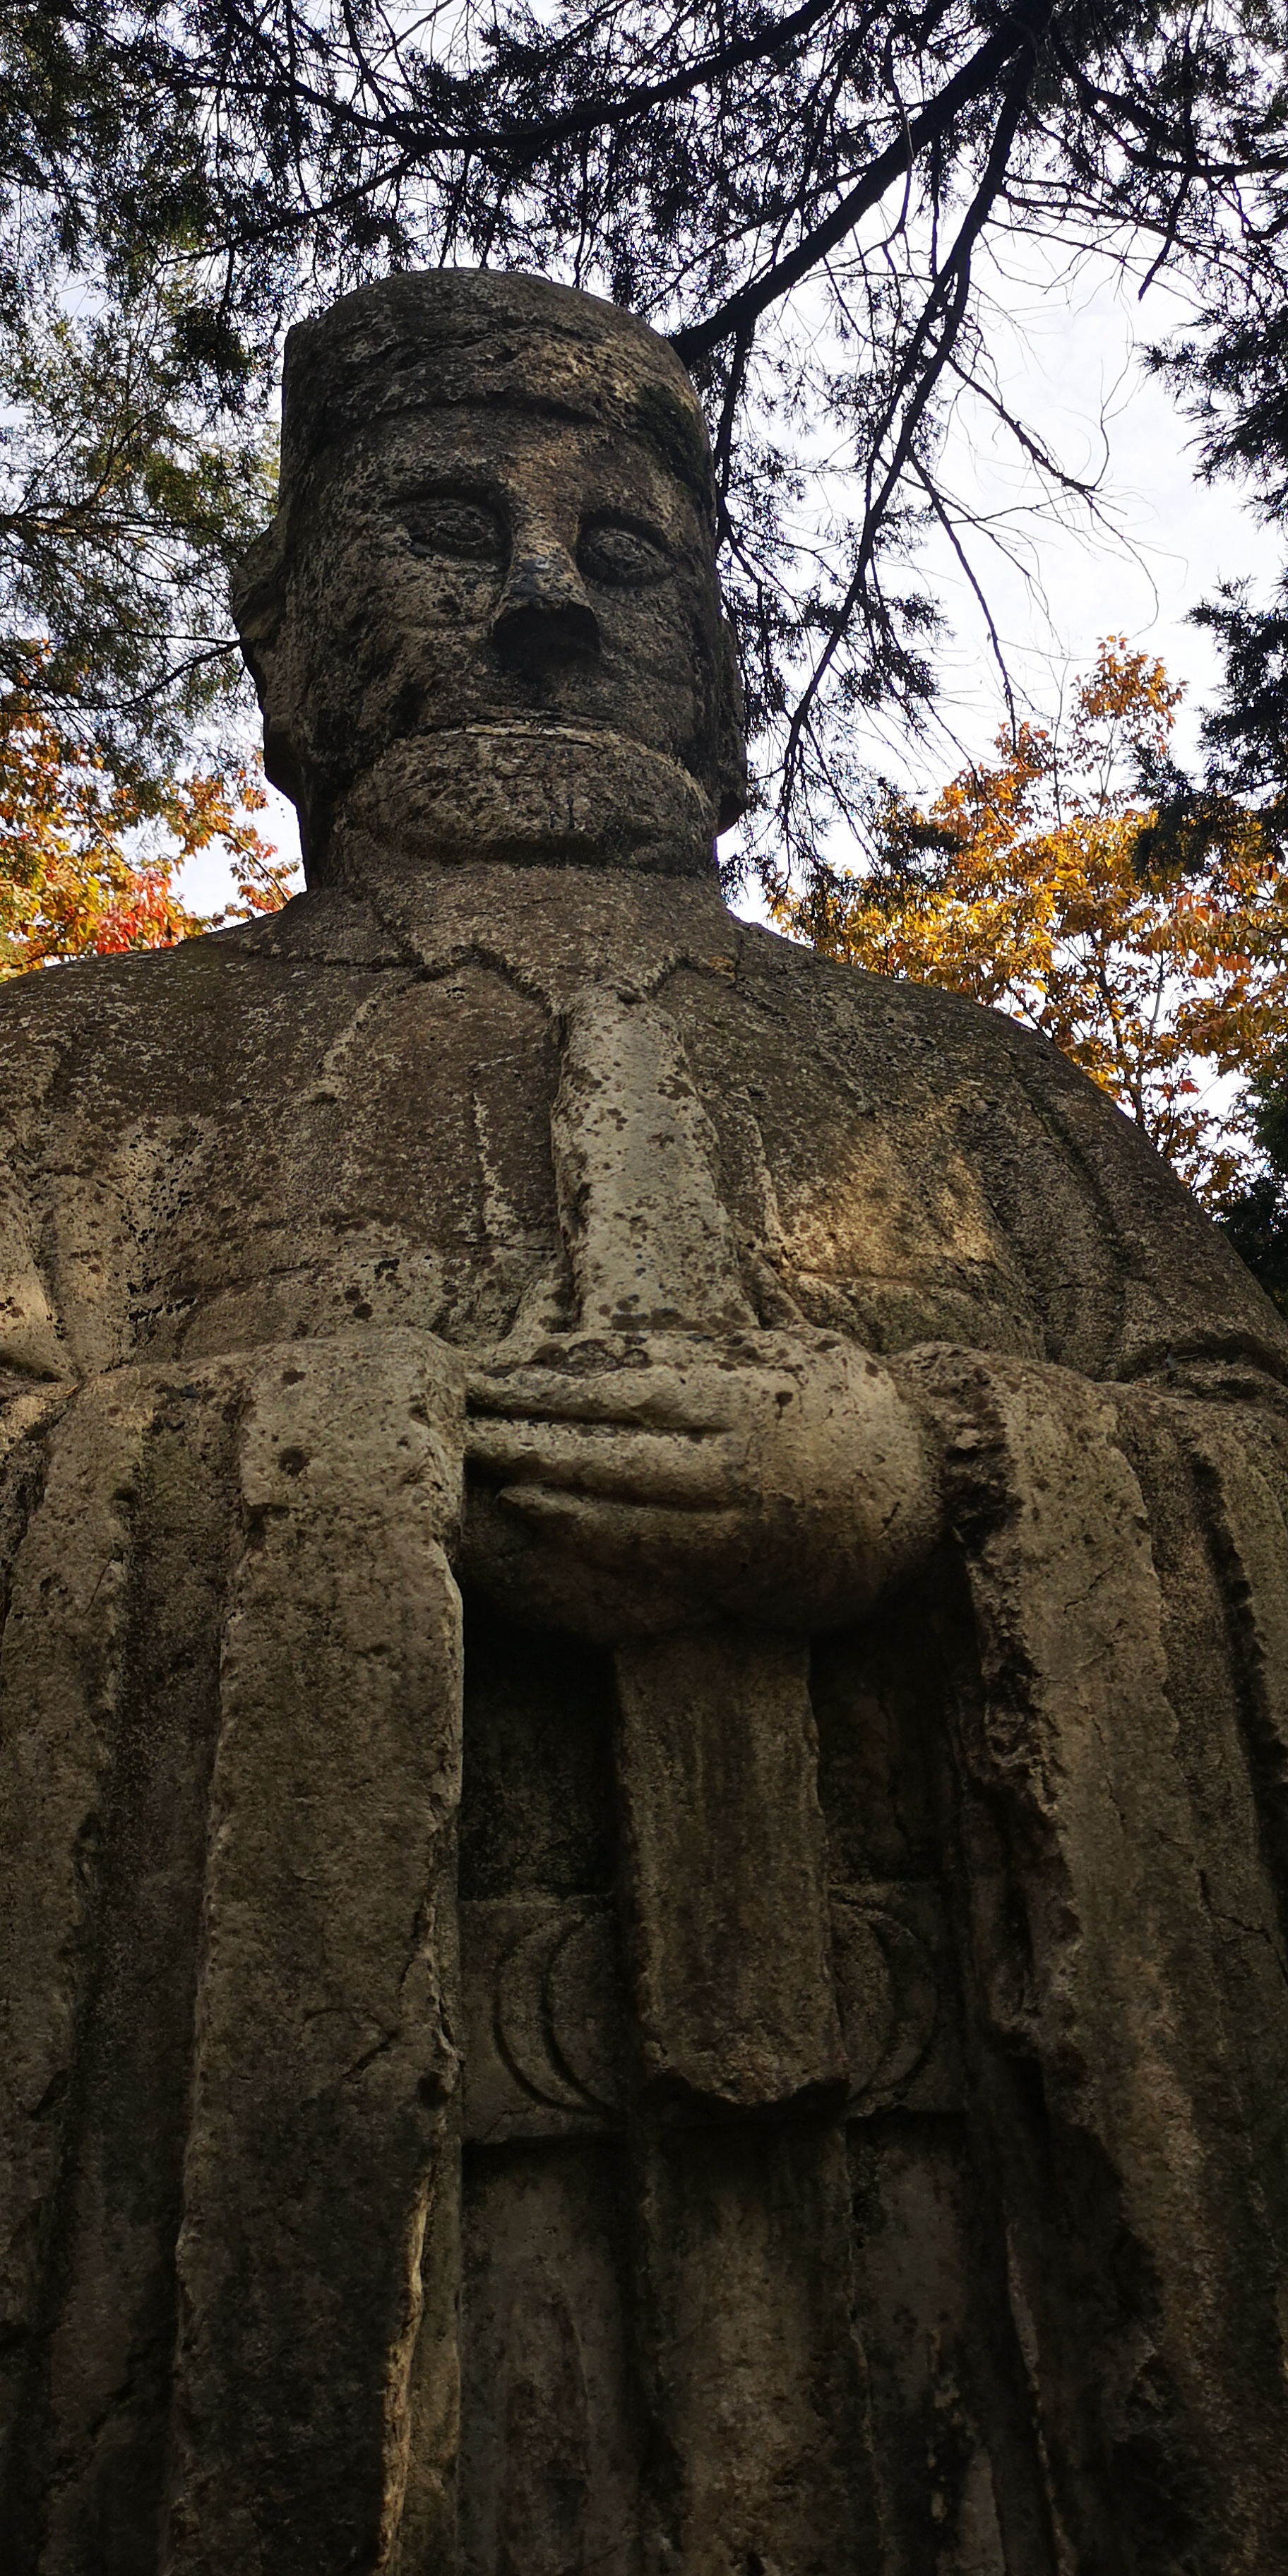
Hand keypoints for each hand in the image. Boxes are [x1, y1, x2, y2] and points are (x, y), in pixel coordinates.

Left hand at [462, 1327, 940, 1639]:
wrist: (930, 1489)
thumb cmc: (840, 1404)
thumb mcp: (781, 1352)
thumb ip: (700, 1351)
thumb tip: (609, 1337)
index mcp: (746, 1391)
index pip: (624, 1384)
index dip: (546, 1381)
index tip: (486, 1372)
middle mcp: (737, 1455)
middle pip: (608, 1440)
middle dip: (524, 1428)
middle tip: (455, 1414)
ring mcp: (736, 1514)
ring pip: (619, 1495)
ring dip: (537, 1475)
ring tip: (474, 1456)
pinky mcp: (736, 1562)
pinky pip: (644, 1547)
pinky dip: (581, 1526)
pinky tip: (531, 1509)